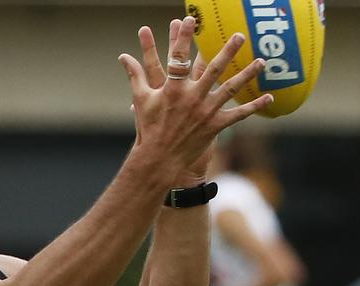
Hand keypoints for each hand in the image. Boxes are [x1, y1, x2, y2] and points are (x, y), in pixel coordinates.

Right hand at [119, 17, 272, 180]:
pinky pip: (239, 114)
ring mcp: (206, 111)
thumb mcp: (140, 99)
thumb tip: (123, 57)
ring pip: (231, 88)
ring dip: (248, 73)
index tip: (191, 20)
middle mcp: (192, 97)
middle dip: (228, 50)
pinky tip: (270, 97)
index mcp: (173, 88)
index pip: (179, 57)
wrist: (159, 158)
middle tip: (240, 35)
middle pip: (213, 68)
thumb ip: (135, 75)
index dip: (184, 37)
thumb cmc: (148, 127)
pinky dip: (255, 106)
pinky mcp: (215, 126)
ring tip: (262, 61)